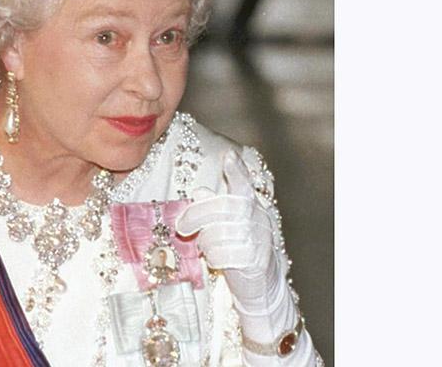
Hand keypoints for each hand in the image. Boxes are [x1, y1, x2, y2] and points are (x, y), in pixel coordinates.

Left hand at [176, 148, 299, 347]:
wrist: (260, 286)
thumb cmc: (238, 249)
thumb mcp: (228, 226)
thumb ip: (215, 208)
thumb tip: (199, 192)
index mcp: (252, 206)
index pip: (244, 185)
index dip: (236, 170)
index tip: (228, 156)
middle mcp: (258, 219)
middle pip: (222, 208)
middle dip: (196, 215)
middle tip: (181, 227)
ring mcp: (258, 240)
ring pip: (218, 233)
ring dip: (204, 241)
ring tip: (205, 247)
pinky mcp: (254, 262)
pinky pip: (222, 255)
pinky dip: (213, 258)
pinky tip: (215, 260)